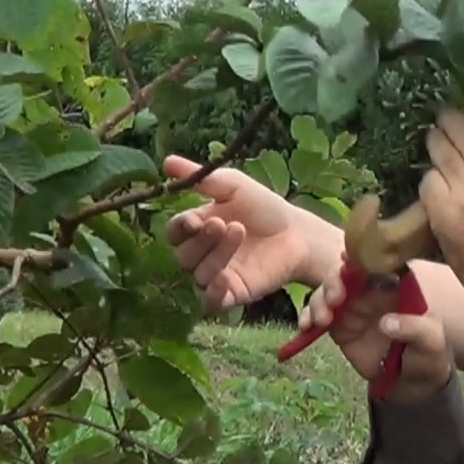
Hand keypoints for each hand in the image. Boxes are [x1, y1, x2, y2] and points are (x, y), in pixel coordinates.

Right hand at [162, 155, 342, 312]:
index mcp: (198, 228)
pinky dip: (213, 292)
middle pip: (184, 255)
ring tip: (239, 231)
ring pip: (199, 274)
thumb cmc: (264, 207)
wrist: (297, 232)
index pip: (175, 232)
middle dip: (201, 240)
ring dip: (216, 255)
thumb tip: (166, 162)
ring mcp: (216, 275)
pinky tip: (224, 277)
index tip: (195, 219)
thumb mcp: (233, 185)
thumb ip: (200, 177)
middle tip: (222, 224)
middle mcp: (202, 254)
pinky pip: (211, 302)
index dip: (180, 227)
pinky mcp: (232, 293)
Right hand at [302, 268, 451, 402]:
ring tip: (322, 318)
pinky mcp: (338, 325)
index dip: (361, 257)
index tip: (347, 260)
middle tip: (334, 297)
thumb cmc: (427, 352)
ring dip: (320, 299)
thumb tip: (386, 323)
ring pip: (328, 290)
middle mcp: (371, 288)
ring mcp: (352, 305)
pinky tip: (305, 326)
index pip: (378, 262)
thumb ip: (413, 329)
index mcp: (397, 283)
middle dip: (335, 279)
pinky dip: (308, 317)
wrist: (410, 380)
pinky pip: (318, 315)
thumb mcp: (430, 341)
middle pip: (347, 272)